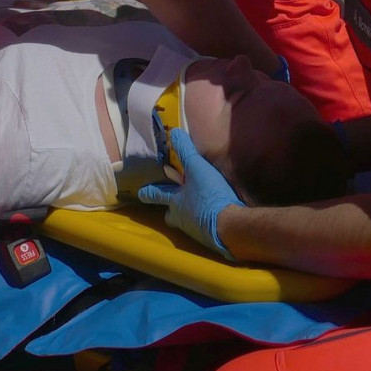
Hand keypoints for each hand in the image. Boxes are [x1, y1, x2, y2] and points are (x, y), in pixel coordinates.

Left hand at [136, 126, 242, 259]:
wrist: (229, 226)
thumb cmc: (209, 196)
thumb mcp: (198, 168)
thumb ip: (186, 151)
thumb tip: (174, 132)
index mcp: (176, 202)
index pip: (157, 195)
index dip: (149, 192)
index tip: (141, 193)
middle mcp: (182, 218)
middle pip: (170, 216)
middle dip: (169, 212)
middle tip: (171, 208)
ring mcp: (195, 231)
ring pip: (186, 223)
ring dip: (189, 217)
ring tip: (198, 211)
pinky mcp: (210, 238)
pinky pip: (203, 230)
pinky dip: (206, 224)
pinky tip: (215, 219)